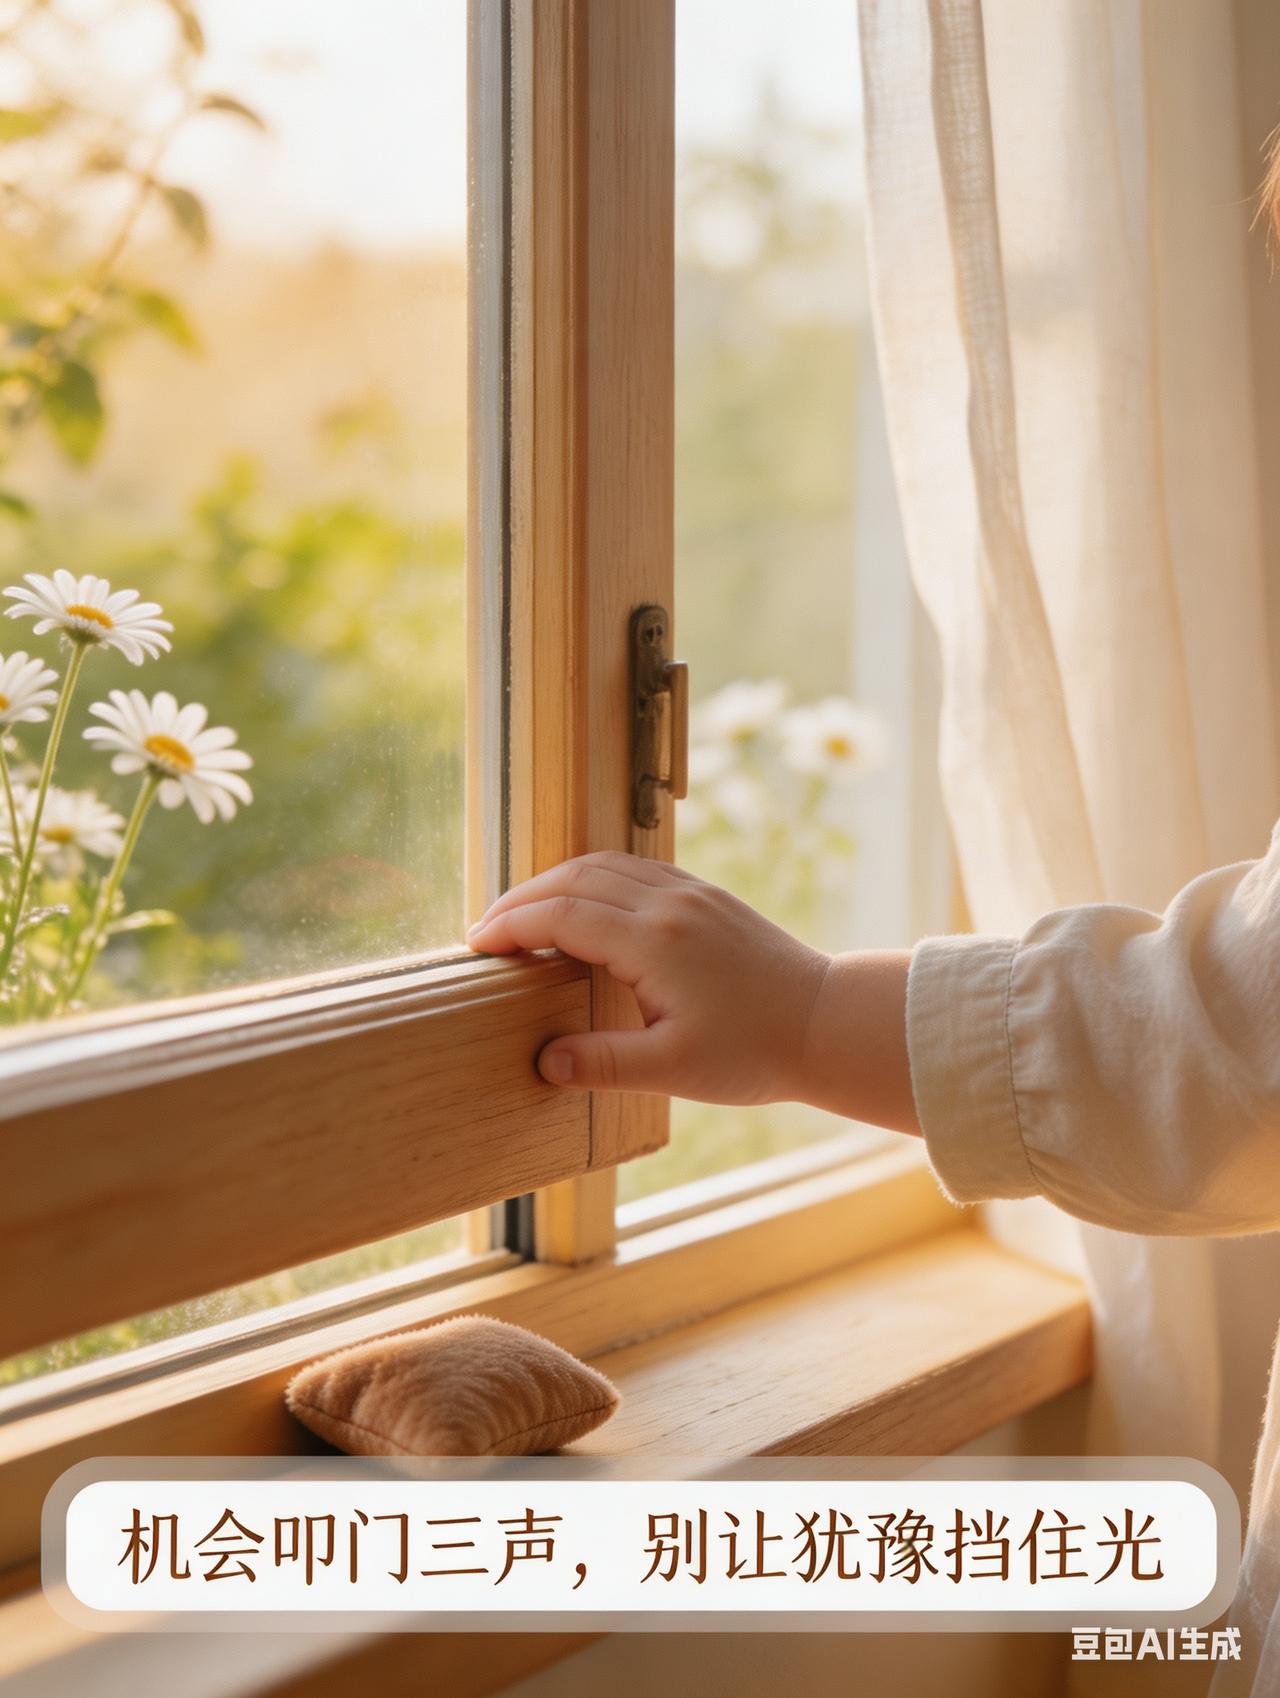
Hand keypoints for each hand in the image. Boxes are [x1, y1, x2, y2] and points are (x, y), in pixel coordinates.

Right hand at [466, 852, 830, 1102]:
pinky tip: (583, 905)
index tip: (476, 948)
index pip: (559, 915)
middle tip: (486, 931)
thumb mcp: (674, 1069)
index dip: (510, 927)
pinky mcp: (706, 896)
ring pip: (604, 865)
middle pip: (573, 878)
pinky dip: (594, 878)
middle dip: (521, 899)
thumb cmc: (754, 1052)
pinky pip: (636, 869)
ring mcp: (690, 894)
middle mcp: (668, 904)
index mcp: (653, 942)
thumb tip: (542, 1060)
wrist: (827, 1022)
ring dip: (555, 882)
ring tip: (523, 915)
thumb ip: (603, 1062)